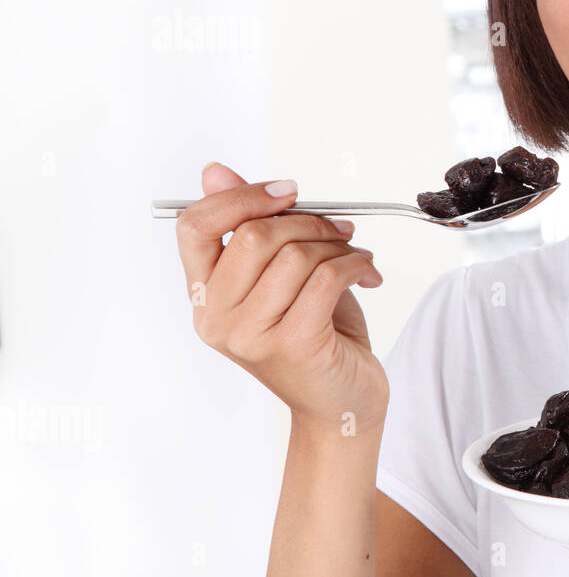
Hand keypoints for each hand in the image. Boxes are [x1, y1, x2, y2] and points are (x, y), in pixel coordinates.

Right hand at [175, 161, 389, 433]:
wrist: (341, 404)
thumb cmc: (315, 336)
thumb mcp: (281, 275)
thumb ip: (251, 226)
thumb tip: (215, 172)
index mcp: (205, 296)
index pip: (194, 227)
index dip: (241, 197)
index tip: (287, 192)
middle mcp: (217, 318)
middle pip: (253, 234)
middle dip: (307, 221)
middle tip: (339, 229)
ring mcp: (250, 335)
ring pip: (295, 255)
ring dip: (337, 246)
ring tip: (355, 256)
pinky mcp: (292, 344)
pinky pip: (324, 278)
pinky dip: (355, 265)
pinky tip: (366, 272)